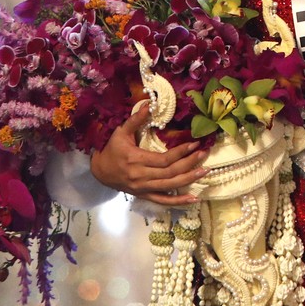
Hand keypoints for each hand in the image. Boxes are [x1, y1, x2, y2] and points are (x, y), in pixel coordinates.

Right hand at [88, 101, 207, 206]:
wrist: (100, 171)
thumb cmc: (112, 149)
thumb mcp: (120, 132)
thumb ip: (135, 119)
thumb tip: (149, 103)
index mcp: (136, 160)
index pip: (164, 159)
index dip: (181, 153)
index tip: (195, 144)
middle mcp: (141, 177)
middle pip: (170, 173)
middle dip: (189, 164)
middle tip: (204, 154)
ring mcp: (143, 189)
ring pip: (170, 187)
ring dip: (189, 180)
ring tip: (204, 171)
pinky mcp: (144, 196)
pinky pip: (163, 201)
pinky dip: (179, 202)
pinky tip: (193, 198)